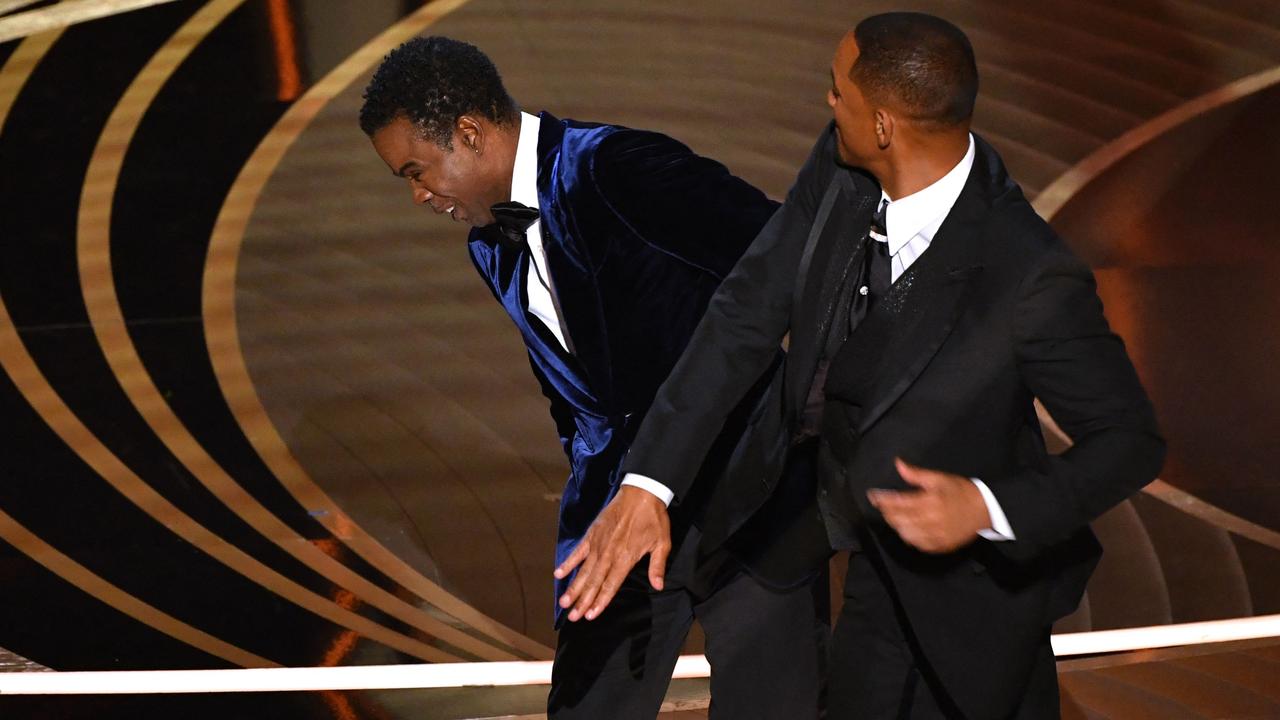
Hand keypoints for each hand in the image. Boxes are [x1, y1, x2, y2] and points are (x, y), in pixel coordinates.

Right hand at [553, 486, 671, 620]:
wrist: (641, 493)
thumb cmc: (654, 519)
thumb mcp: (662, 543)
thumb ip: (657, 566)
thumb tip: (658, 586)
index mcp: (625, 558)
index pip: (610, 585)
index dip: (600, 601)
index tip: (590, 615)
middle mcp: (608, 554)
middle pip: (593, 582)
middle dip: (583, 601)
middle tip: (572, 617)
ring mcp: (598, 544)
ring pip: (583, 570)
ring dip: (573, 587)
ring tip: (563, 602)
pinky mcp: (592, 534)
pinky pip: (578, 551)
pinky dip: (568, 563)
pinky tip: (558, 574)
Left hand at [867, 458, 989, 553]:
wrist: (986, 510)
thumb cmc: (961, 492)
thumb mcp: (939, 478)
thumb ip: (916, 474)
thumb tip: (898, 464)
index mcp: (929, 502)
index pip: (898, 503)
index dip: (882, 500)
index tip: (873, 496)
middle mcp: (930, 521)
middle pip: (899, 520)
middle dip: (887, 512)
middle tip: (883, 505)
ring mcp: (935, 536)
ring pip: (906, 534)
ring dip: (896, 525)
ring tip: (893, 516)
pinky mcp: (941, 546)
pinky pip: (918, 545)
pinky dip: (909, 537)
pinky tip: (907, 529)